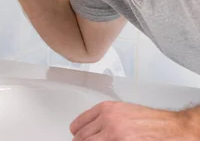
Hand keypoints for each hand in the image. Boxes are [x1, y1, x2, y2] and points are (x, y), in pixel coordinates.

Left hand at [71, 101, 197, 139]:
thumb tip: (92, 129)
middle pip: (82, 136)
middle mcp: (108, 120)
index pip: (79, 123)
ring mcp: (114, 134)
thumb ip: (105, 117)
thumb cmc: (150, 120)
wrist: (170, 127)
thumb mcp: (122, 111)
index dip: (76, 131)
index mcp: (106, 109)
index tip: (74, 134)